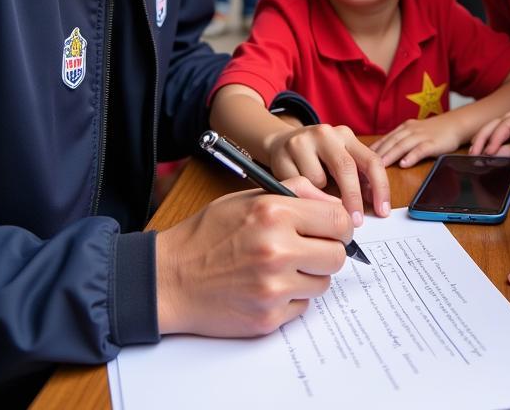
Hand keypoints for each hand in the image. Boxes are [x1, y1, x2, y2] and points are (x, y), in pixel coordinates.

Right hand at [156, 176, 352, 335]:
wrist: (170, 278)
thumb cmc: (208, 234)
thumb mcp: (250, 198)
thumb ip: (295, 192)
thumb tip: (331, 201)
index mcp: (275, 213)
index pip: (339, 220)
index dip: (340, 225)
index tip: (333, 229)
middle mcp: (277, 250)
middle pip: (337, 255)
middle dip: (327, 251)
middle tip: (309, 249)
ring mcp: (273, 288)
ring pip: (323, 283)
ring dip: (309, 276)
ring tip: (281, 267)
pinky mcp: (267, 317)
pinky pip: (303, 306)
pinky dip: (291, 298)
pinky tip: (266, 287)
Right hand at [267, 124, 391, 221]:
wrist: (281, 144)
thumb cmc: (317, 160)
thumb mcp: (340, 163)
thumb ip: (357, 179)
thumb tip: (374, 203)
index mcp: (346, 136)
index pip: (371, 160)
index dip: (380, 187)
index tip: (382, 211)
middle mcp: (327, 134)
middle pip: (346, 168)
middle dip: (353, 199)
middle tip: (355, 222)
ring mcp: (303, 141)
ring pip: (318, 180)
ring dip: (319, 195)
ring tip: (314, 192)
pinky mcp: (283, 153)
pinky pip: (297, 184)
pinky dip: (301, 193)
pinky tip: (298, 187)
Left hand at [370, 116, 464, 167]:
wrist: (456, 123)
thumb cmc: (434, 131)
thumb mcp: (415, 132)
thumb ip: (401, 140)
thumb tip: (383, 155)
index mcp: (404, 128)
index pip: (385, 139)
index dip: (372, 149)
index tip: (359, 159)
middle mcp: (410, 130)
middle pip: (391, 142)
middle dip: (377, 154)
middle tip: (364, 166)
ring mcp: (422, 136)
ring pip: (402, 145)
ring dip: (390, 155)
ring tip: (380, 166)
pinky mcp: (433, 143)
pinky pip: (421, 149)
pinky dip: (412, 156)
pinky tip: (404, 164)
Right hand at [469, 101, 509, 164]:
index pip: (507, 123)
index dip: (493, 139)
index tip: (484, 154)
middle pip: (502, 120)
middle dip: (486, 135)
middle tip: (473, 153)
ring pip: (508, 123)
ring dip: (494, 135)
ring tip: (480, 150)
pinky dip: (505, 136)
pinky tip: (500, 147)